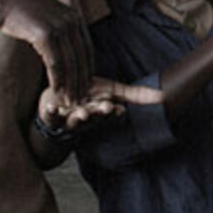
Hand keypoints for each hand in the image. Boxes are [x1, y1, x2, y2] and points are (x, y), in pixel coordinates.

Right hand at [0, 0, 93, 100]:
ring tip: (69, 100)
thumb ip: (61, 30)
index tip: (86, 86)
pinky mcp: (45, 34)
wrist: (2, 1)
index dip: (88, 70)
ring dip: (70, 84)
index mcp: (75, 17)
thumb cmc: (22, 13)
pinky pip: (55, 61)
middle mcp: (71, 21)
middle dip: (81, 82)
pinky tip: (56, 90)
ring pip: (70, 62)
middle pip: (81, 58)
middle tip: (80, 100)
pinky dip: (57, 78)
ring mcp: (59, 26)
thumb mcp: (48, 18)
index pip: (88, 49)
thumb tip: (68, 48)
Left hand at [36, 77, 163, 132]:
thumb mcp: (114, 92)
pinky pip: (50, 117)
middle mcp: (88, 118)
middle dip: (99, 113)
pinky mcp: (52, 117)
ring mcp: (69, 119)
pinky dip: (50, 113)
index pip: (111, 114)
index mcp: (102, 112)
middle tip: (104, 107)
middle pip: (95, 117)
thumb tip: (163, 96)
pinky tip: (50, 108)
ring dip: (79, 117)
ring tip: (81, 113)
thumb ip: (136, 95)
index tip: (118, 109)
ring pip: (75, 120)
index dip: (114, 113)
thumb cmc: (89, 95)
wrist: (60, 101)